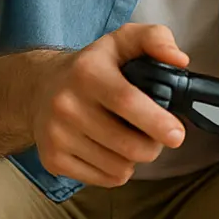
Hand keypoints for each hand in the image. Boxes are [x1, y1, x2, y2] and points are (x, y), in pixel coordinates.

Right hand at [31, 23, 187, 187]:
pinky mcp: (52, 159)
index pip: (126, 101)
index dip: (157, 121)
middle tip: (157, 135)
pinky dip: (118, 170)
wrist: (39, 87)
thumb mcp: (123, 40)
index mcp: (87, 72)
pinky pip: (104, 179)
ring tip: (131, 139)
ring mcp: (56, 135)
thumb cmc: (93, 65)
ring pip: (119, 166)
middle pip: (128, 144)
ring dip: (136, 158)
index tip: (176, 134)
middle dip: (154, 146)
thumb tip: (179, 60)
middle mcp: (66, 105)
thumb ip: (156, 39)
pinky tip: (113, 150)